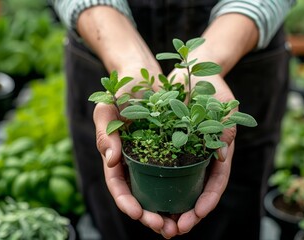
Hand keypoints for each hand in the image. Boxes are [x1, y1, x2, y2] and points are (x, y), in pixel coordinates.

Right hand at [93, 68, 182, 237]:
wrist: (145, 77)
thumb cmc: (122, 92)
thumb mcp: (108, 110)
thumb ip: (105, 134)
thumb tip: (111, 161)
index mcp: (118, 158)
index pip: (119, 186)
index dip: (127, 203)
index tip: (137, 214)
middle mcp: (137, 163)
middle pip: (143, 197)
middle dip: (153, 216)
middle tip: (168, 230)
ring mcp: (157, 159)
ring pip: (164, 192)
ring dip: (174, 211)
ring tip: (185, 225)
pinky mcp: (176, 151)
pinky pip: (182, 175)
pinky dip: (189, 191)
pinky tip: (198, 203)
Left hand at [166, 70, 236, 234]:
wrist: (189, 69)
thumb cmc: (211, 85)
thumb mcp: (224, 103)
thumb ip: (226, 128)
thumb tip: (221, 160)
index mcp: (217, 152)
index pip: (215, 183)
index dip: (207, 202)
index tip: (195, 216)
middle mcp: (200, 157)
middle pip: (194, 192)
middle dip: (185, 214)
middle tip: (171, 230)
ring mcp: (182, 153)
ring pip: (175, 187)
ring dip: (166, 207)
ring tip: (155, 222)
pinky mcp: (164, 146)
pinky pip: (158, 170)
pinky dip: (152, 187)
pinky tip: (142, 199)